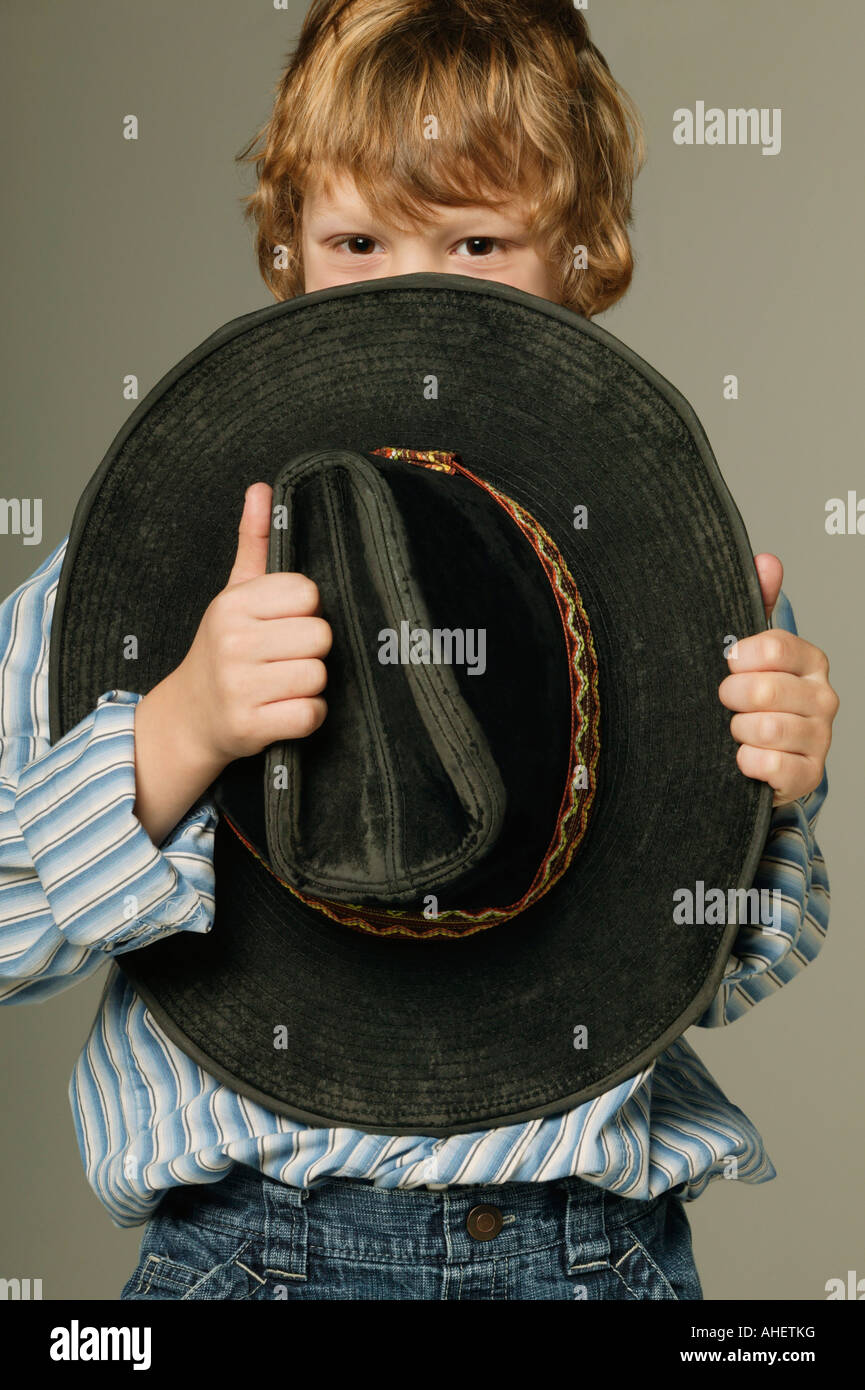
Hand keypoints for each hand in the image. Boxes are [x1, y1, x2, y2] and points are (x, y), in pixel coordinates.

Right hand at [174, 482, 330, 763]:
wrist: (188, 717)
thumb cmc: (222, 651)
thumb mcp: (233, 595)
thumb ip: (253, 542)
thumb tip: (262, 488)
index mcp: (232, 605)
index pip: (308, 594)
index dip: (306, 612)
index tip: (284, 624)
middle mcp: (232, 642)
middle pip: (320, 637)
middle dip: (311, 651)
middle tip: (285, 658)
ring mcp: (239, 686)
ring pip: (318, 676)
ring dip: (309, 685)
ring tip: (282, 684)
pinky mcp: (250, 725)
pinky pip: (310, 714)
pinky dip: (305, 716)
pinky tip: (283, 710)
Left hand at [718, 553, 838, 806]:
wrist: (759, 758)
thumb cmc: (754, 700)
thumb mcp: (752, 653)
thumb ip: (757, 604)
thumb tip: (766, 561)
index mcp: (810, 661)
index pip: (774, 647)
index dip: (740, 658)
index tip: (728, 664)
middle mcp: (823, 698)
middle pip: (764, 690)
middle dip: (731, 697)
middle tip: (726, 702)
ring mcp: (819, 738)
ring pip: (764, 729)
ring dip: (737, 732)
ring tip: (735, 730)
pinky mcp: (807, 775)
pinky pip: (769, 765)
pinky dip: (746, 762)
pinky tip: (742, 758)